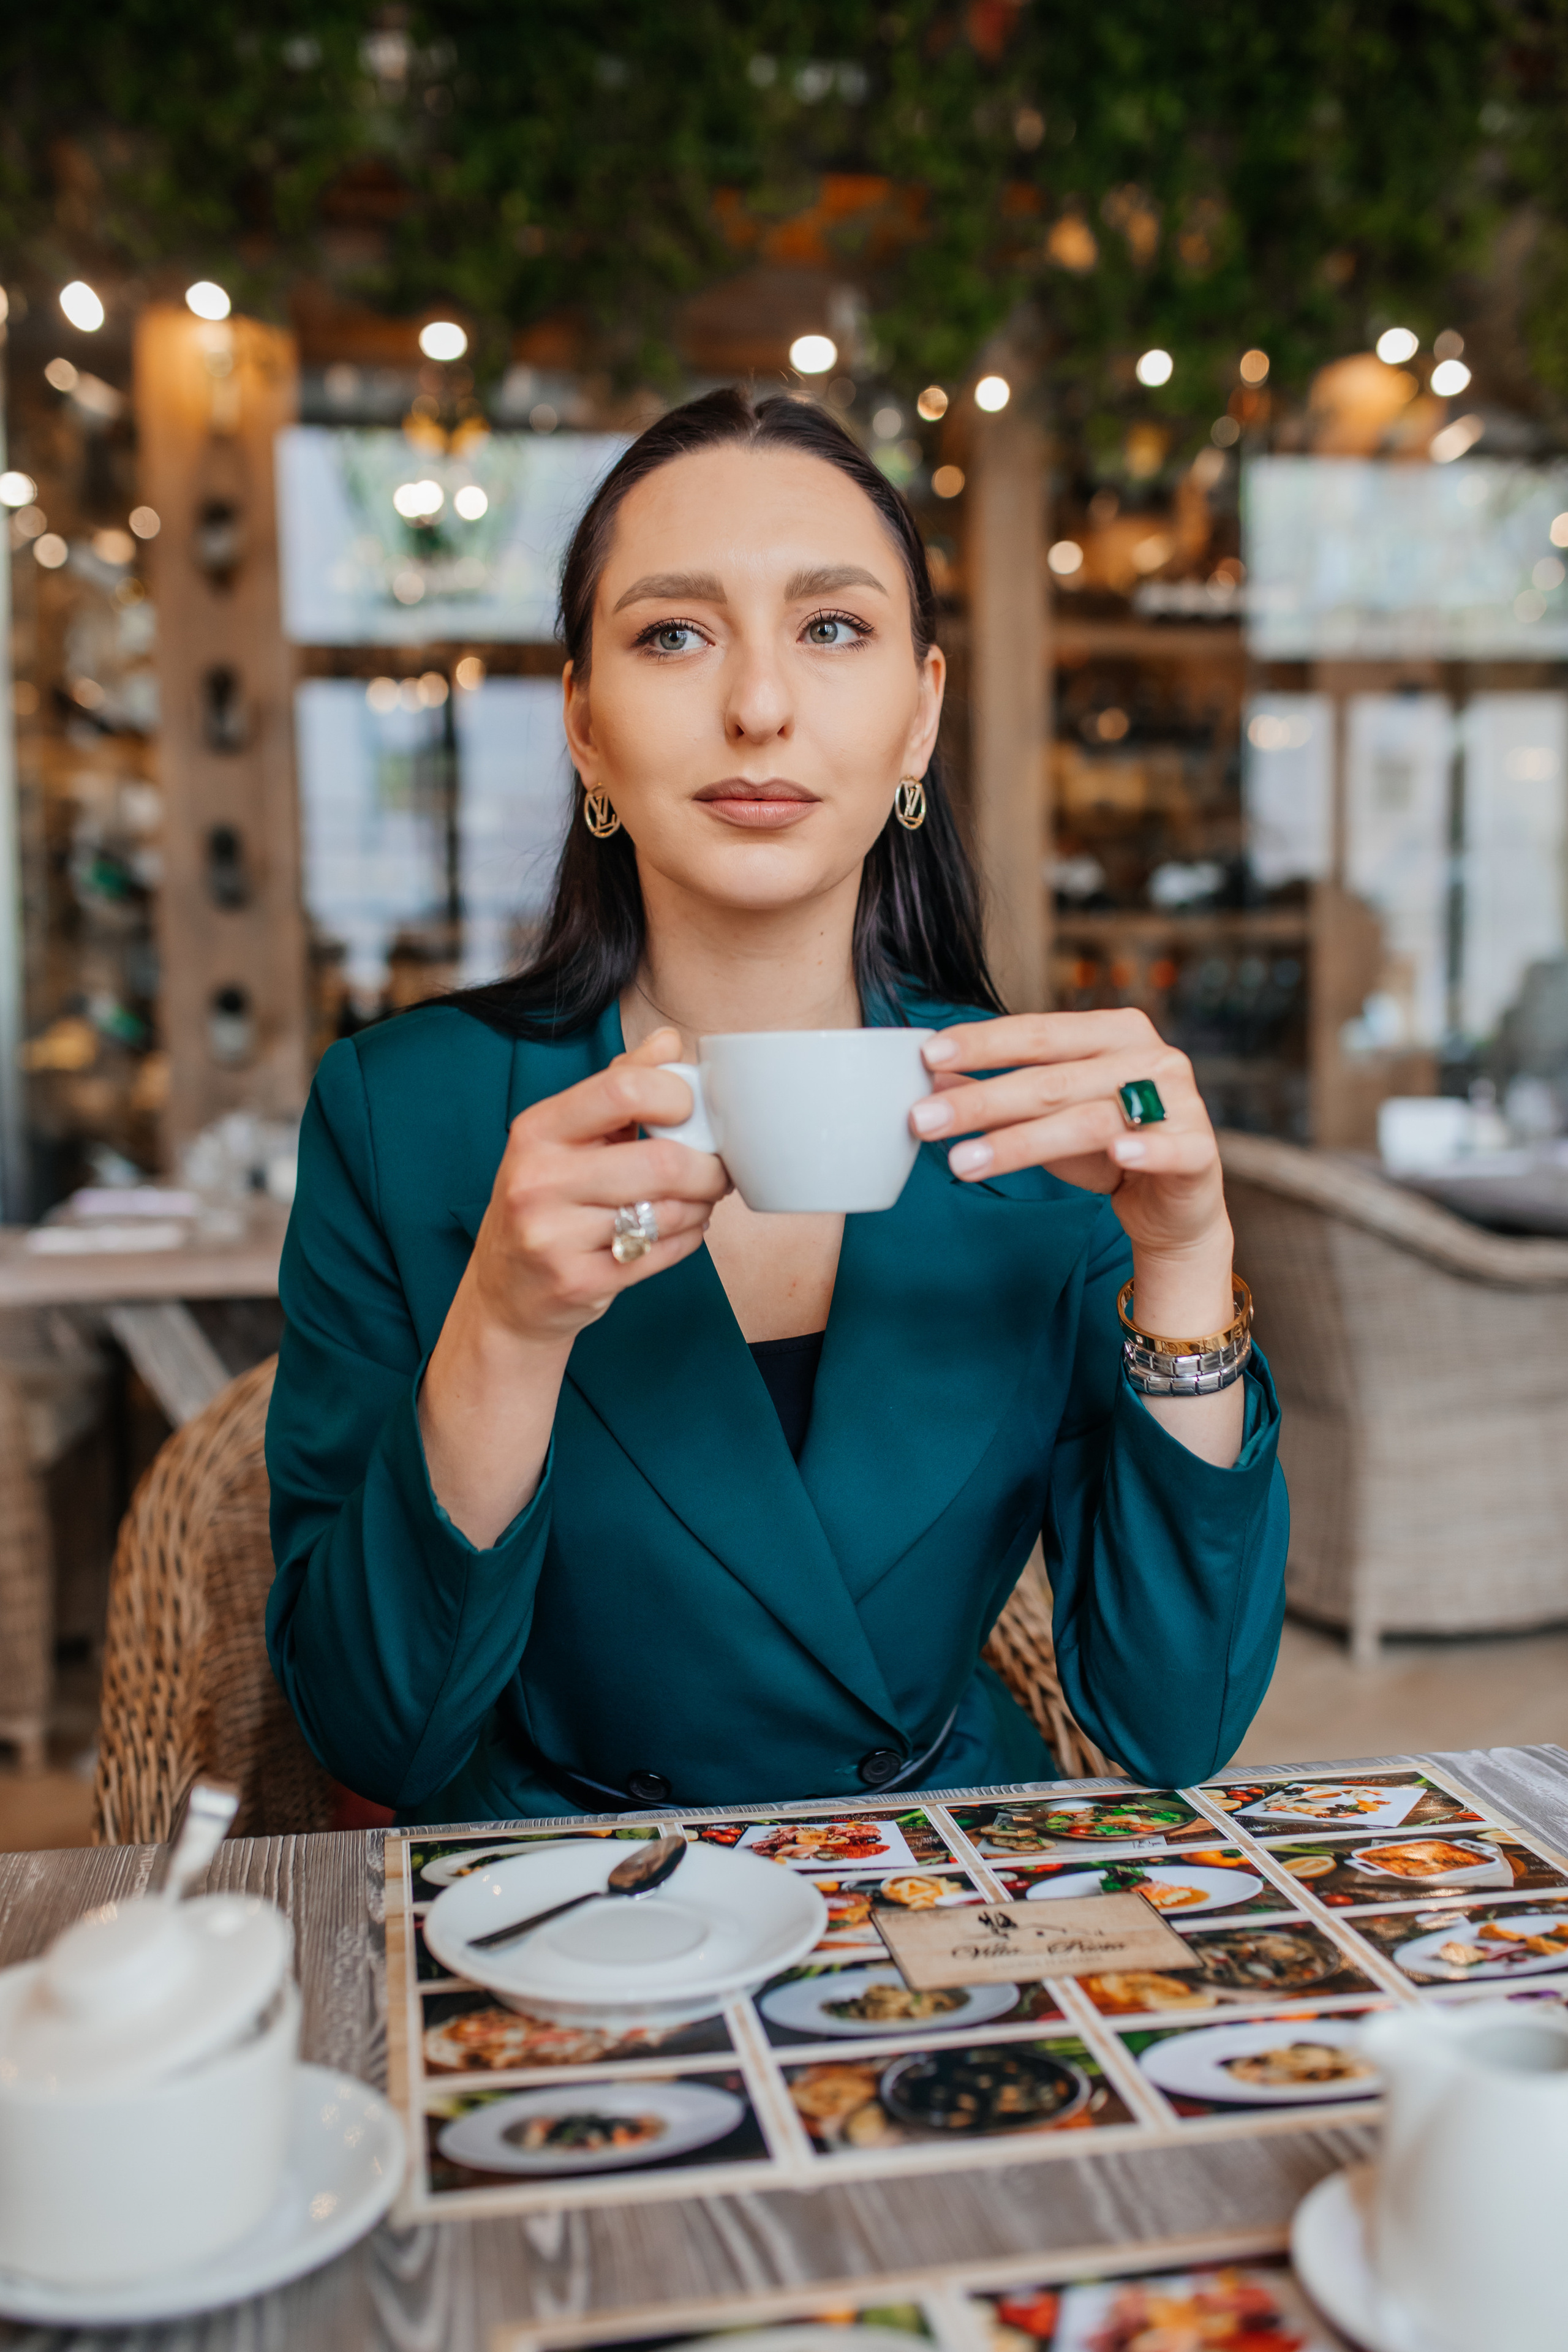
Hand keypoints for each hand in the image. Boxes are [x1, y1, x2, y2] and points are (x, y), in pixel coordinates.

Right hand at [467, 1026, 728, 1346]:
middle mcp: (538, 1180)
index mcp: (537, 1129)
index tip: (690, 1112)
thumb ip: (617, 1085)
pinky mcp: (579, 1283)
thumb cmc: (546, 1202)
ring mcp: (554, 1237)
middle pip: (662, 1162)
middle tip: (716, 1170)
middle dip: (708, 1168)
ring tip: (697, 1200)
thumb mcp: (565, 1137)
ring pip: (669, 1212)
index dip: (676, 1097)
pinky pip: (664, 1253)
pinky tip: (680, 1229)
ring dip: (701, 1205)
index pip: (624, 1090)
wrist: (505, 1292)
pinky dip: (688, 1239)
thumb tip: (668, 1042)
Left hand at [910, 1009, 1229, 1277]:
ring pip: (1091, 1118)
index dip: (983, 1043)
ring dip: (1022, 1142)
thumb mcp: (1044, 1119)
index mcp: (1114, 1033)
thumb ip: (998, 1095)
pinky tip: (1118, 1153)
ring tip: (963, 1162)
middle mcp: (1150, 1058)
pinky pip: (1171, 1147)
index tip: (927, 1055)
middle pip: (1052, 1079)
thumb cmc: (1106, 1149)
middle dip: (982, 1101)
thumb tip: (933, 1078)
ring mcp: (1181, 1101)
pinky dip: (1146, 1148)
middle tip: (923, 1121)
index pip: (1038, 1033)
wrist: (1172, 1205)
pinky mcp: (1201, 1149)